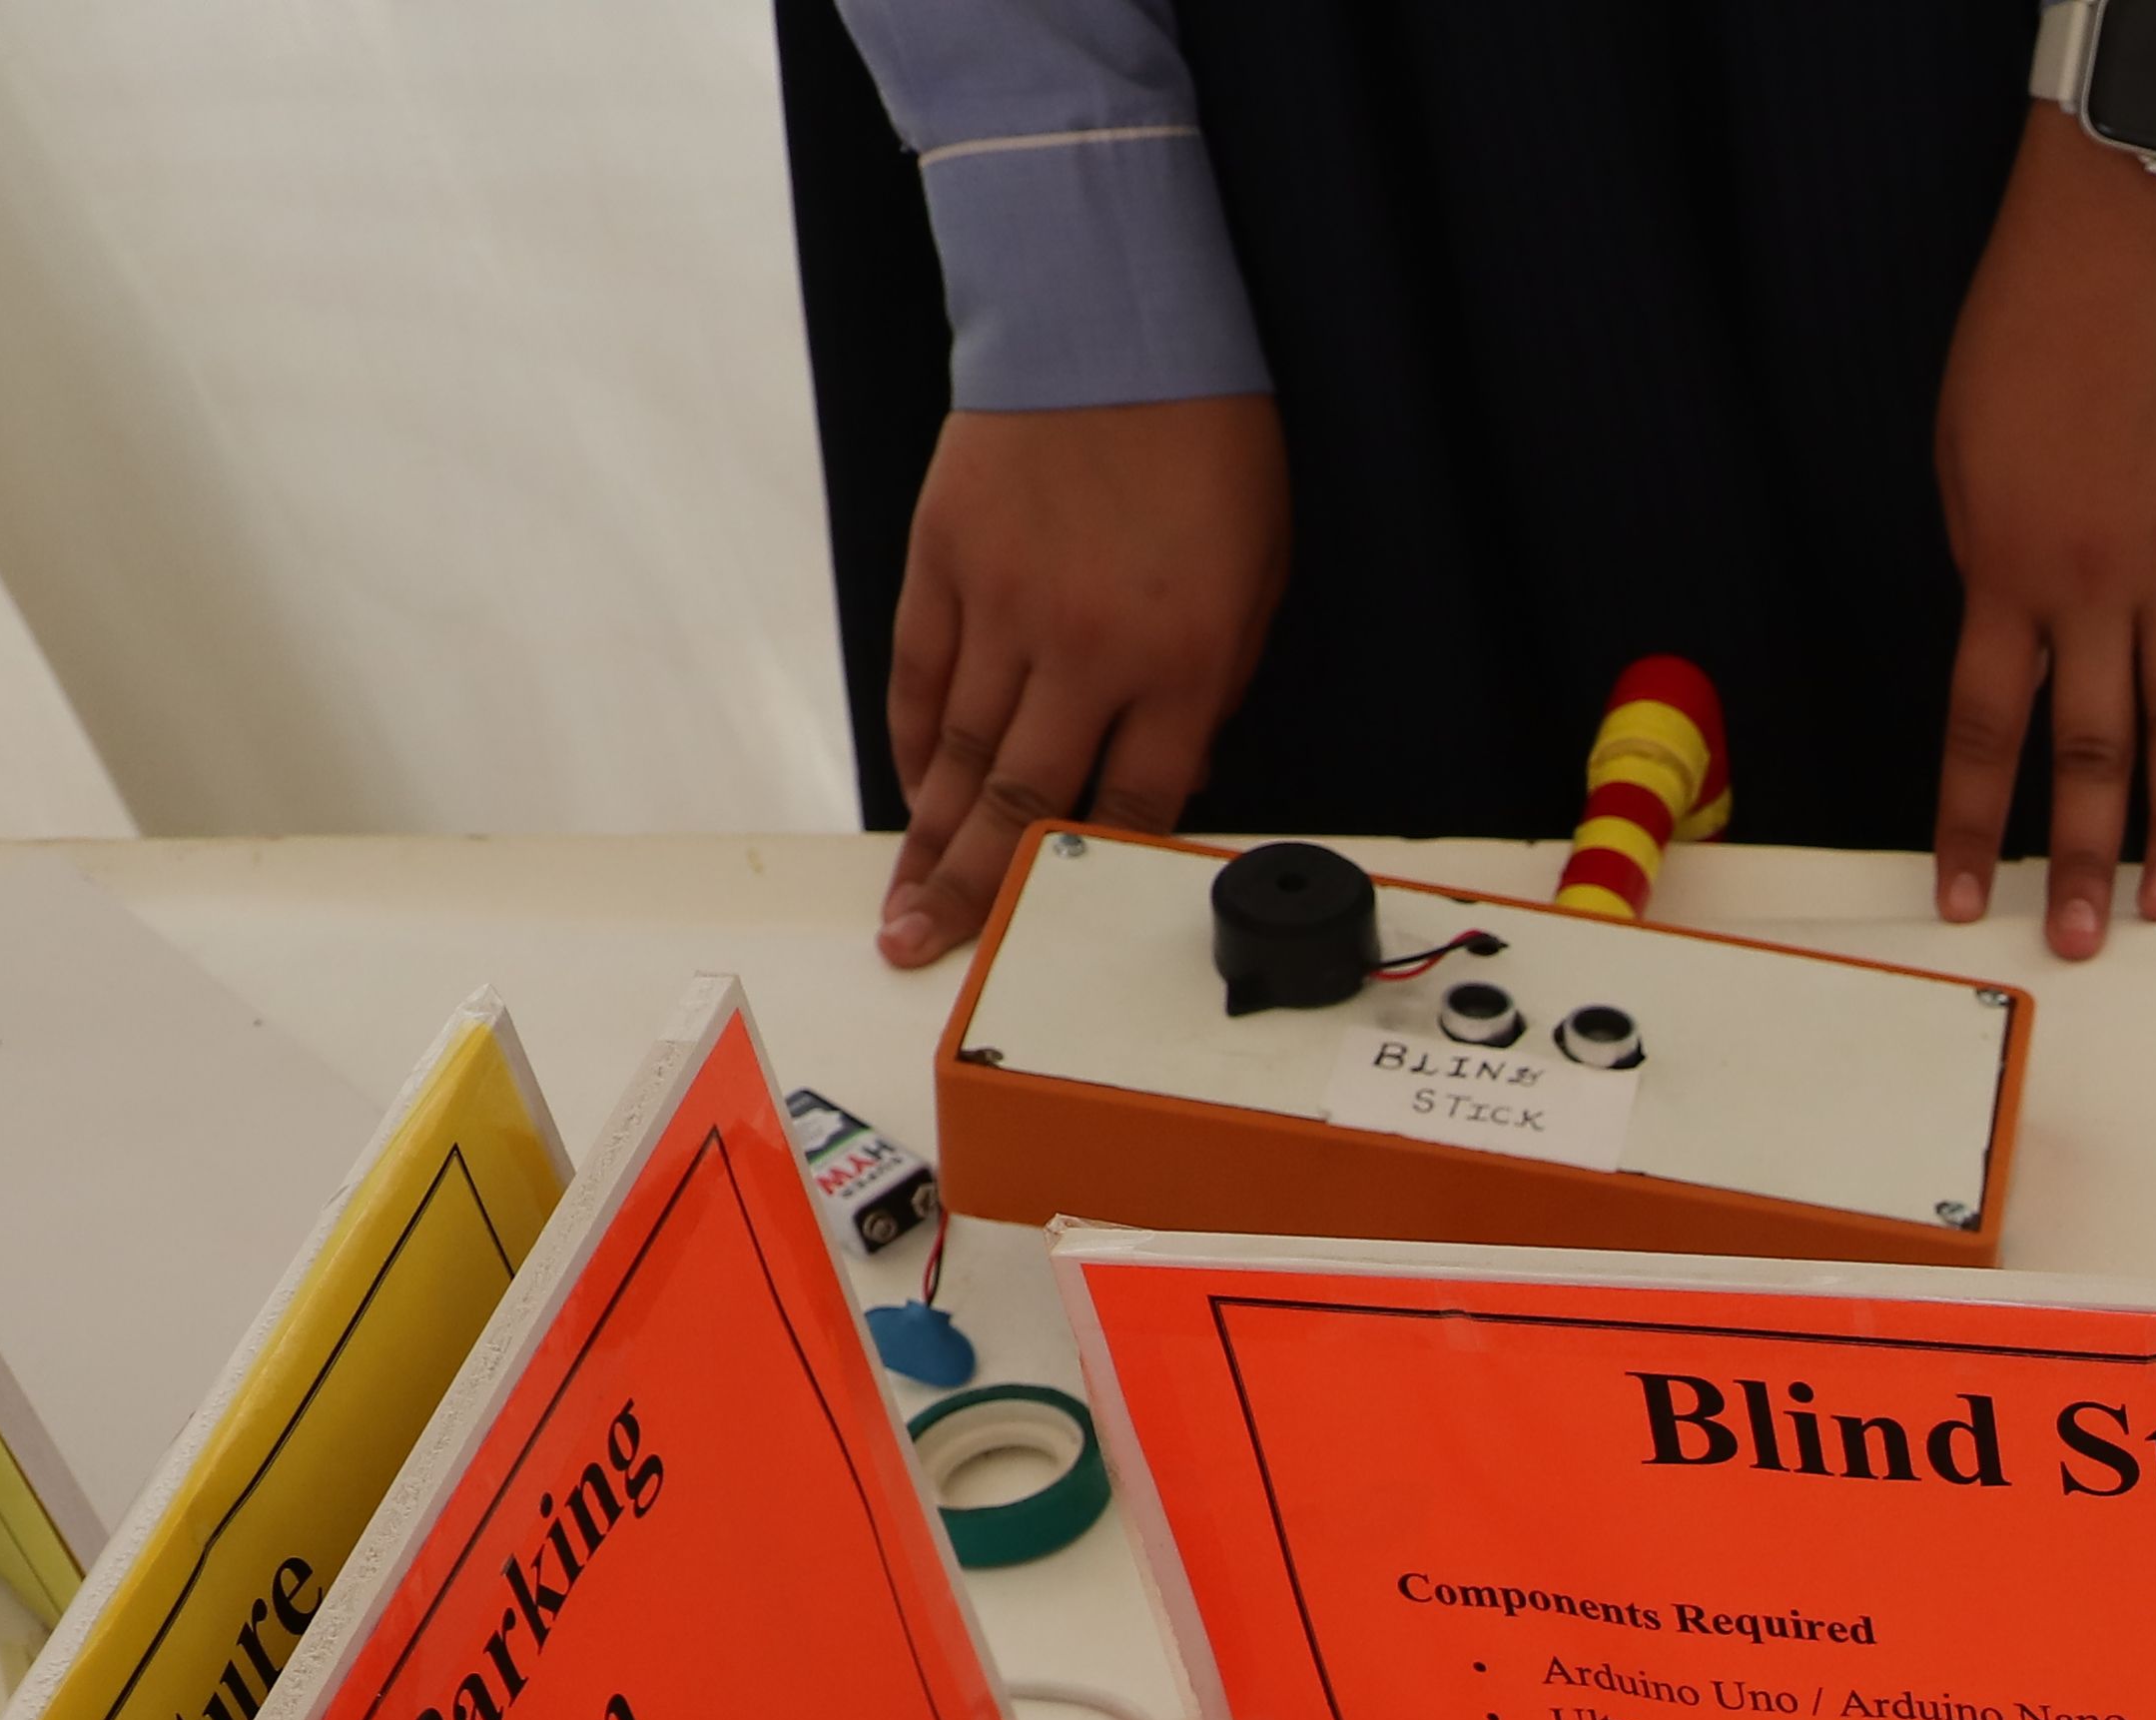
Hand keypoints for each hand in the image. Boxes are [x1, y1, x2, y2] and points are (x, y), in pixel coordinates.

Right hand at [875, 397, 1291, 967]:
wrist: (1116, 327)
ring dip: (929, 839)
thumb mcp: (1253, 585)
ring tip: (901, 910)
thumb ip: (1204, 691)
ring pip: (961, 753)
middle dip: (975, 893)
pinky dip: (915, 743)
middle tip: (927, 955)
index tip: (1056, 934)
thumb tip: (1153, 780)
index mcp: (1183, 663)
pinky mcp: (944, 563)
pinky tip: (912, 796)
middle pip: (1023, 803)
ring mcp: (1004, 606)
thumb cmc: (1208, 454)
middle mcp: (1087, 650)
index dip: (1092, 876)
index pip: (1134, 808)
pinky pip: (920, 677)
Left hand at [1931, 122, 2155, 954]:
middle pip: (2091, 752)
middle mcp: (2097, 584)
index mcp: (2006, 568)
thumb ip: (1992, 565)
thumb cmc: (2025, 336)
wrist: (2126, 240)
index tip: (1961, 900)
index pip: (1982, 730)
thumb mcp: (1963, 456)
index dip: (1970, 825)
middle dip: (2081, 859)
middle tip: (2081, 943)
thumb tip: (2017, 649)